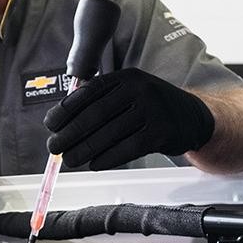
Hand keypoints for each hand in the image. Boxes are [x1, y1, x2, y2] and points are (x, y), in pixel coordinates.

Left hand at [44, 68, 214, 169]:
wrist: (193, 117)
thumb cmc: (150, 106)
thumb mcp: (127, 93)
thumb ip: (99, 101)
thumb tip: (60, 122)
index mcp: (125, 78)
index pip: (88, 93)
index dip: (65, 110)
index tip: (50, 124)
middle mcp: (139, 90)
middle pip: (95, 115)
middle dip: (69, 133)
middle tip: (54, 147)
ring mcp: (153, 110)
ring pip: (108, 134)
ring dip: (84, 150)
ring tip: (69, 159)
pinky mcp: (162, 132)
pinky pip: (127, 148)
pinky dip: (107, 158)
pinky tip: (94, 164)